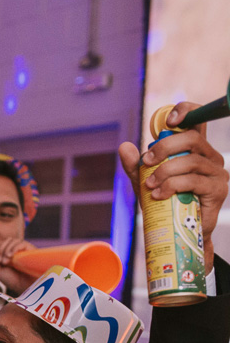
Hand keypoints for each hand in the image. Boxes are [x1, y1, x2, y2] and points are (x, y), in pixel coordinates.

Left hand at [0, 237, 37, 294]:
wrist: (24, 287)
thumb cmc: (12, 280)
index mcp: (10, 254)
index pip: (2, 244)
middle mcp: (18, 250)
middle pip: (8, 240)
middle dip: (2, 249)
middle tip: (1, 262)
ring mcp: (25, 250)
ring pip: (14, 240)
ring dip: (7, 249)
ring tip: (6, 261)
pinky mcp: (32, 251)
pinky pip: (22, 243)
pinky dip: (15, 248)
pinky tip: (11, 256)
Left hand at [119, 101, 228, 269]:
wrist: (178, 231)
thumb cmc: (164, 203)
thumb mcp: (145, 182)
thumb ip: (136, 166)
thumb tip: (124, 146)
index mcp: (194, 149)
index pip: (197, 120)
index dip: (186, 111)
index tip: (168, 120)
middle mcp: (209, 156)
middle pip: (192, 138)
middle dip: (165, 147)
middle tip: (146, 162)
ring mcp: (216, 172)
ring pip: (191, 161)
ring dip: (165, 171)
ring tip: (149, 185)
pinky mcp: (217, 189)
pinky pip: (194, 181)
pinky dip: (172, 186)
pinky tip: (159, 194)